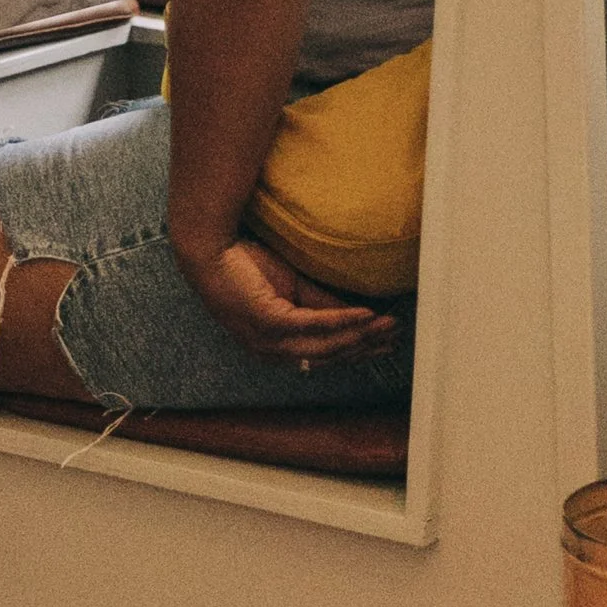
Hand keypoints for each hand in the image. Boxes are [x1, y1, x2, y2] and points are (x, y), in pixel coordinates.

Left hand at [175, 235, 404, 374]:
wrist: (210, 249)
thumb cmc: (243, 267)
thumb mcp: (291, 290)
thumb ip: (320, 304)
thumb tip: (356, 313)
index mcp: (276, 348)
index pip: (323, 357)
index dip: (356, 351)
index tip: (384, 344)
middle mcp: (273, 352)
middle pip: (330, 356)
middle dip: (366, 347)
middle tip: (396, 338)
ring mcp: (269, 340)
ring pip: (326, 345)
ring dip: (361, 336)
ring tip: (388, 326)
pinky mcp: (268, 321)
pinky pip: (313, 324)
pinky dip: (342, 320)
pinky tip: (365, 315)